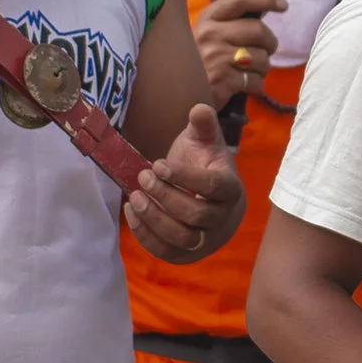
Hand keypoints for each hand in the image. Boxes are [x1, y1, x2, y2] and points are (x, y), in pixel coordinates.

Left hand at [122, 105, 243, 262]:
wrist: (211, 198)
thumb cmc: (205, 165)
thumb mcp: (204, 141)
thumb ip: (203, 124)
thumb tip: (198, 108)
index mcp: (230, 189)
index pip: (212, 187)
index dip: (185, 176)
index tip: (158, 164)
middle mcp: (222, 219)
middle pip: (195, 215)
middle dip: (165, 196)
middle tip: (143, 177)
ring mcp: (206, 240)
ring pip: (182, 238)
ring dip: (154, 219)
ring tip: (134, 197)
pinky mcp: (187, 254)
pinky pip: (166, 251)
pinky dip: (145, 235)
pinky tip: (131, 213)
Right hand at [192, 0, 285, 105]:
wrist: (176, 96)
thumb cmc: (197, 64)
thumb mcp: (204, 36)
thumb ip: (228, 23)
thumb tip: (264, 8)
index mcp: (206, 19)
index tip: (282, 5)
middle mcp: (210, 35)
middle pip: (259, 30)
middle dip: (270, 42)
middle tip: (266, 50)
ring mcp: (216, 58)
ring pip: (262, 58)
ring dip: (264, 67)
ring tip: (251, 71)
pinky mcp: (222, 82)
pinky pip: (256, 81)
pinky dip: (256, 85)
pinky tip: (243, 86)